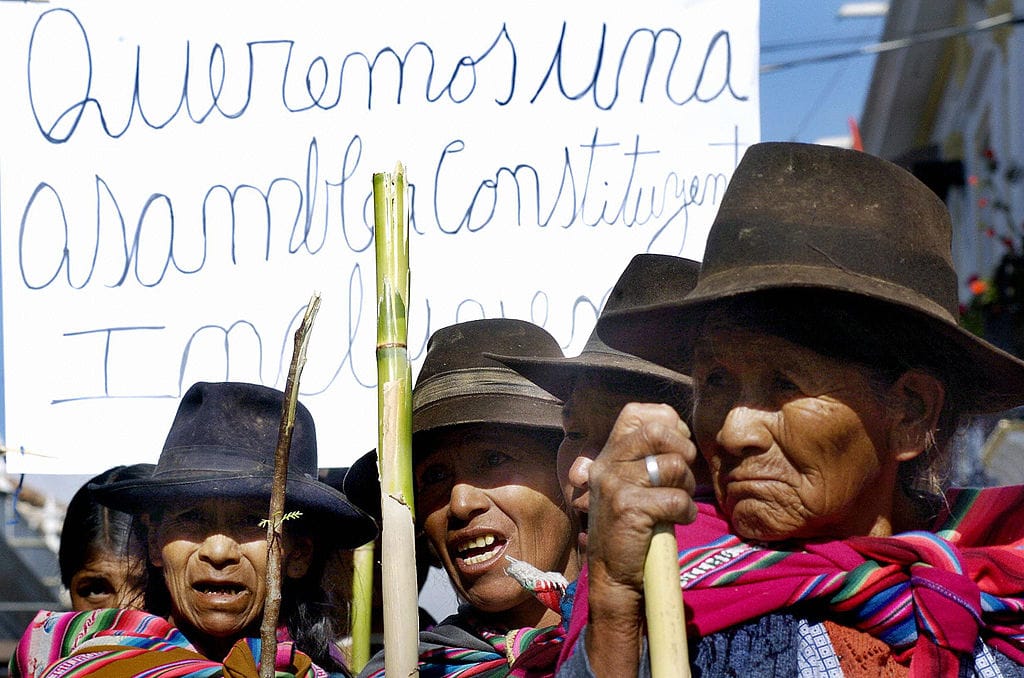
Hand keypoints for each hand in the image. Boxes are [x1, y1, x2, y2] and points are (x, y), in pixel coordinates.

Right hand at [583, 403, 698, 675]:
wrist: (612, 575)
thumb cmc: (629, 529)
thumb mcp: (627, 486)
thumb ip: (642, 458)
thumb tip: (677, 429)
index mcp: (608, 455)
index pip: (635, 413)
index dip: (666, 421)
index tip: (676, 446)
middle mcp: (607, 464)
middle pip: (658, 431)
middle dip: (683, 451)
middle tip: (682, 475)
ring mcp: (615, 485)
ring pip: (673, 466)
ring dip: (686, 487)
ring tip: (677, 504)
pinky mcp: (628, 508)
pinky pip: (676, 499)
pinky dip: (686, 511)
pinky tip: (678, 521)